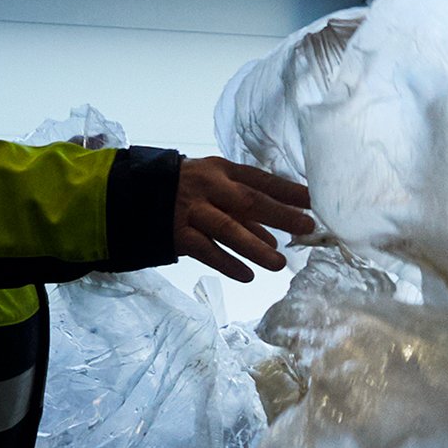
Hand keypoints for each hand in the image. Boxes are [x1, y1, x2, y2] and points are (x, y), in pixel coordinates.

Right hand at [175, 157, 313, 279]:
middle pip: (248, 201)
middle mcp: (208, 188)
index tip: (313, 200)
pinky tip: (247, 276)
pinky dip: (227, 264)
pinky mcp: (178, 234)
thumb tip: (275, 237)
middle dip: (280, 214)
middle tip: (307, 227)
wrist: (134, 196)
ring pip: (227, 229)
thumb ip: (242, 211)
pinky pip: (206, 251)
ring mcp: (192, 211)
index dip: (287, 190)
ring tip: (279, 263)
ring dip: (256, 247)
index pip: (260, 179)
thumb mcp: (213, 188)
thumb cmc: (186, 191)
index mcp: (221, 171)